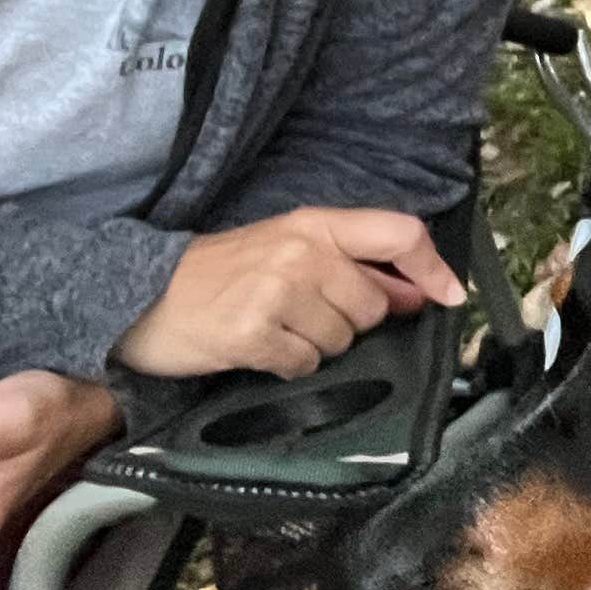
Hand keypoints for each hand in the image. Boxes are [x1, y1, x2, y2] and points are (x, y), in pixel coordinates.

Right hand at [117, 207, 459, 379]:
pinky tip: (257, 347)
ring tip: (274, 327)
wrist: (140, 297)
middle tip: (302, 314)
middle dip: (349, 321)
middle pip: (373, 306)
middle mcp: (301, 252)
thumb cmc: (218, 275)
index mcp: (314, 224)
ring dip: (315, 345)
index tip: (450, 295)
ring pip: (342, 340)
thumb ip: (351, 266)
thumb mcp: (285, 250)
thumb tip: (414, 292)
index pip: (399, 233)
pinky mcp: (253, 333)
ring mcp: (277, 292)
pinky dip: (286, 365)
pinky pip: (304, 364)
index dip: (433, 267)